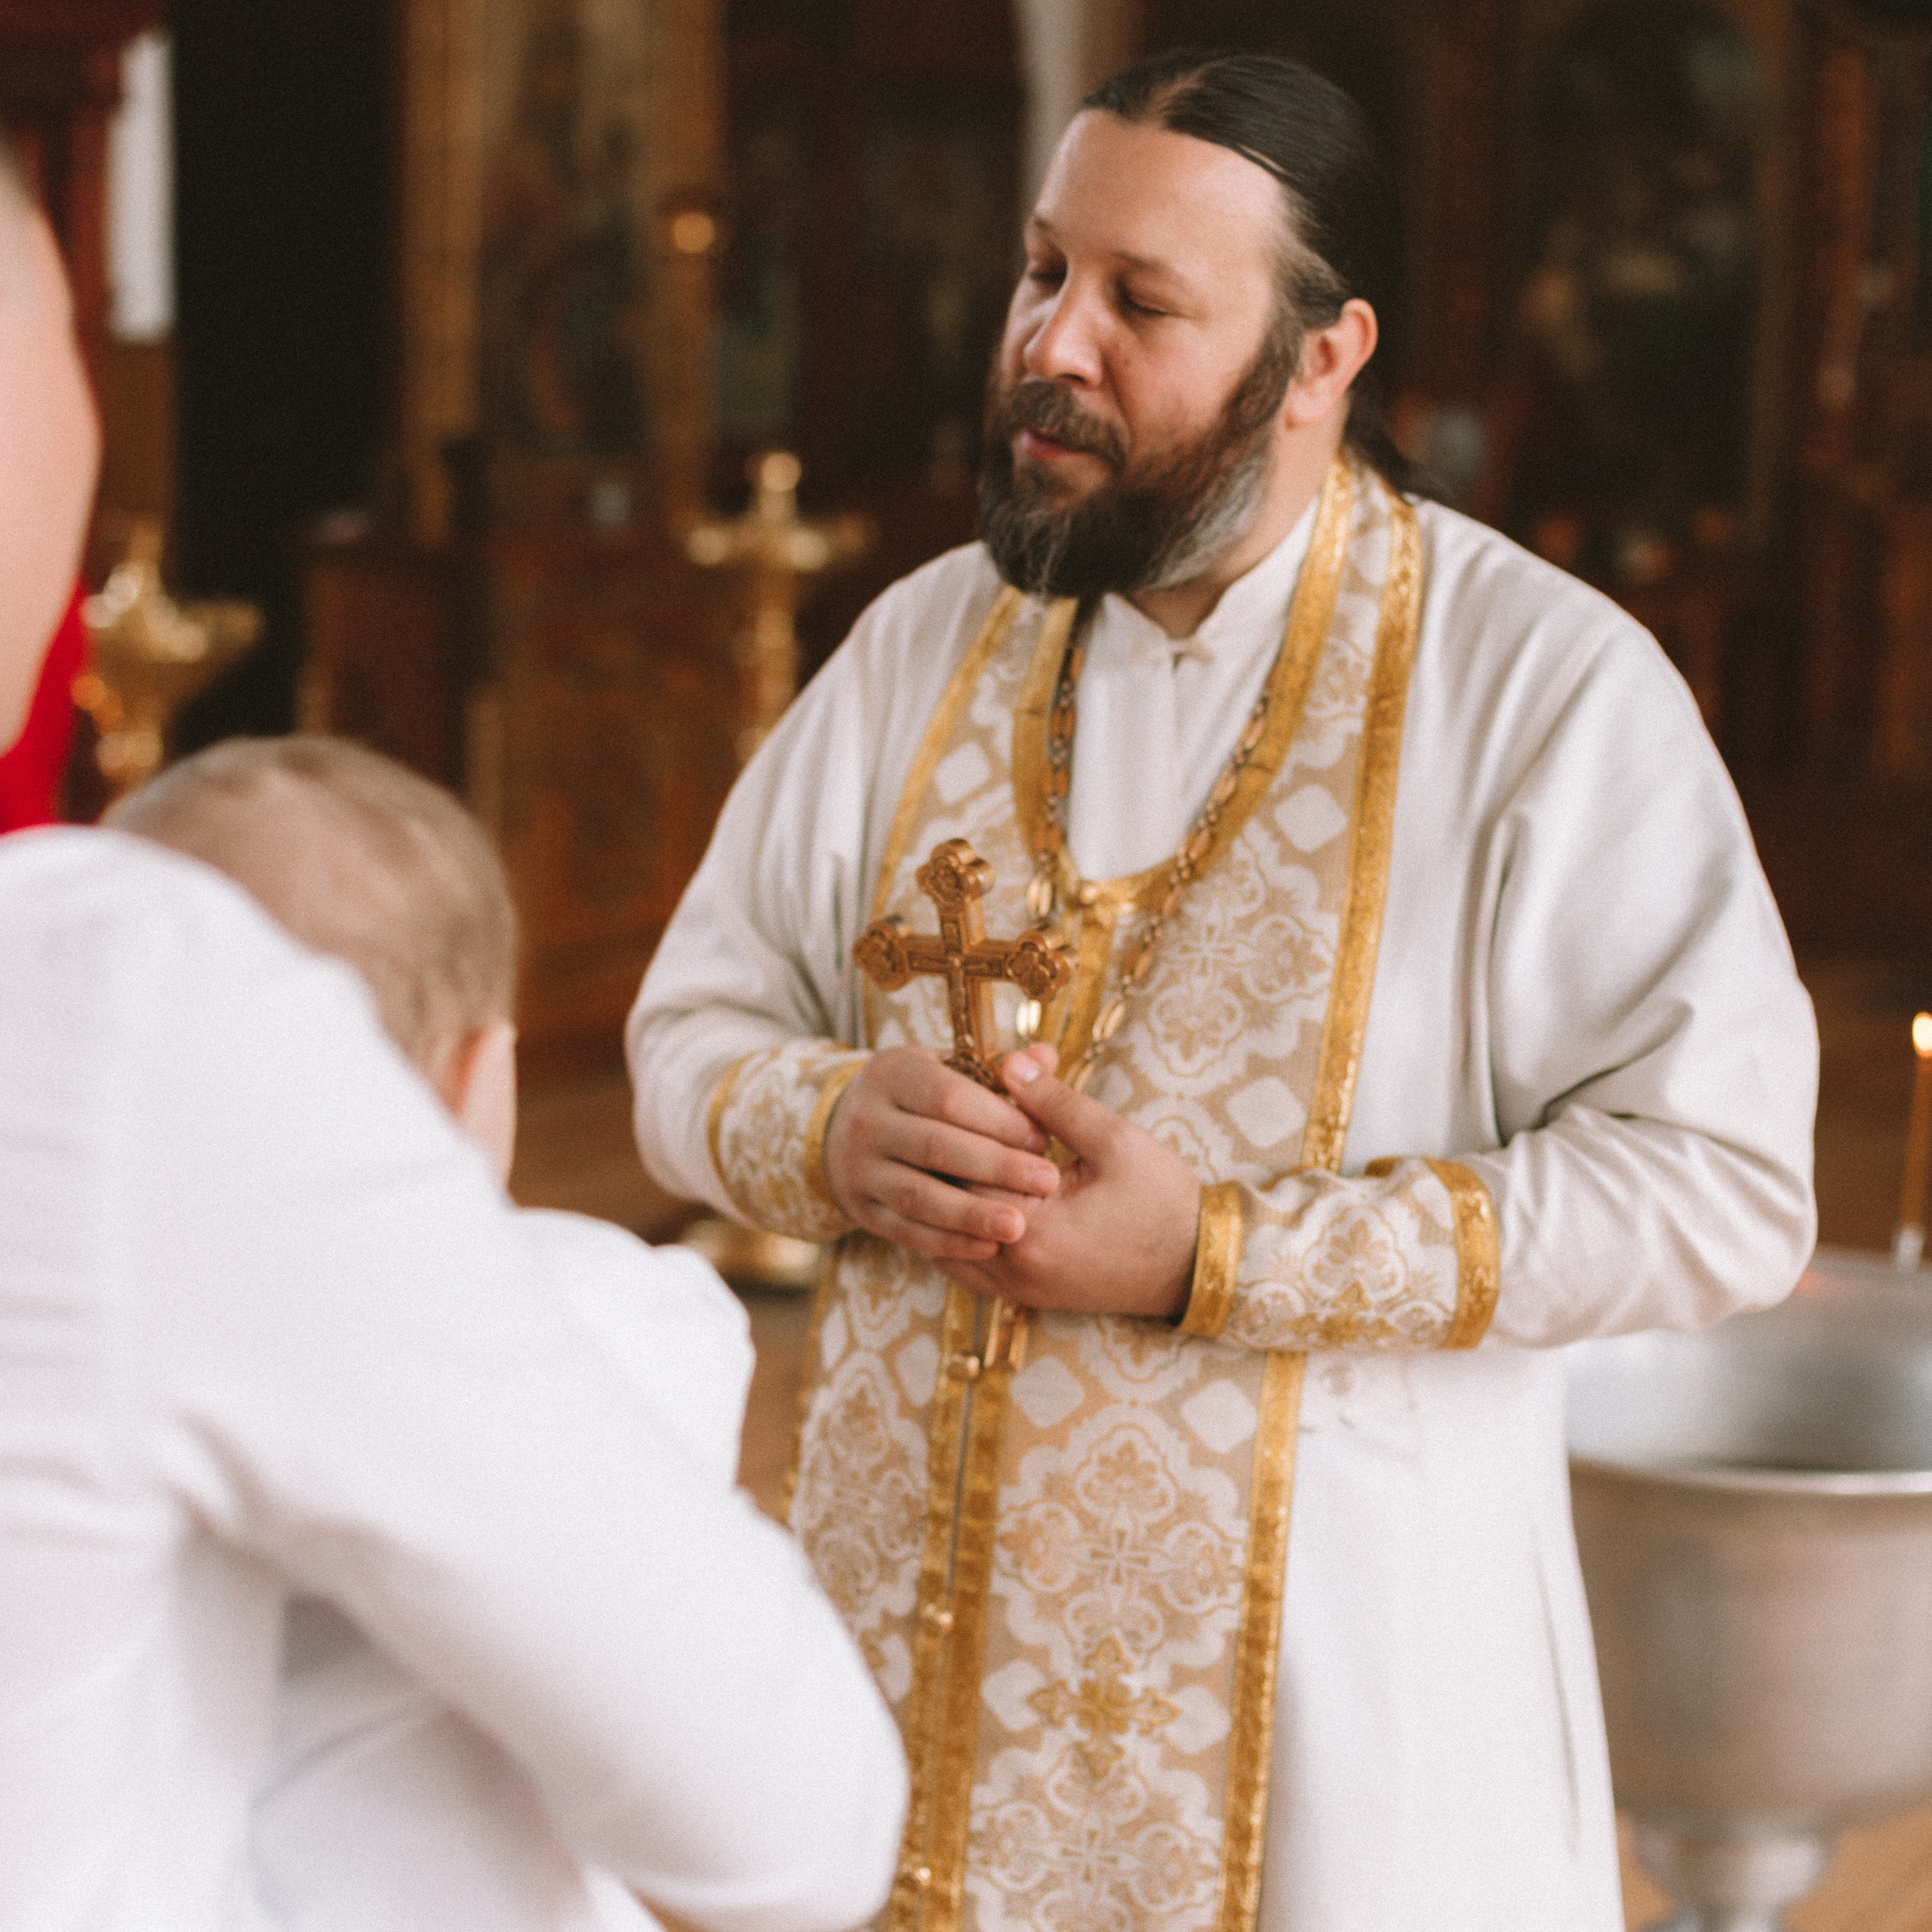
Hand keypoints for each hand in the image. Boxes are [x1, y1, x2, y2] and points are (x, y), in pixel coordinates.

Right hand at [824, 1046, 1062, 1260]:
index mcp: (892, 1074)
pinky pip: (905, 1231)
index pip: (949, 1097)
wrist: (845, 1130)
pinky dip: (947, 1242)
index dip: (1000, 1120)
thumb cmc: (918, 1097)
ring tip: (1018, 1226)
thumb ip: (998, 1070)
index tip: (1043, 1139)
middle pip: (936, 1146)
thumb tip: (1045, 1057)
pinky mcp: (861, 1209)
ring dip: (970, 1214)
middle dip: (997, 1167)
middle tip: (1047, 1183)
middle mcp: (867, 1119)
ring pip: (918, 1195)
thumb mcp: (946, 1070)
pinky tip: (987, 1247)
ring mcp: (859, 1168)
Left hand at [944, 1046, 1200, 1320]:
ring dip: (953, 1193)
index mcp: (1033, 1230)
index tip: (977, 1082)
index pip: (966, 1165)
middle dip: (958, 1150)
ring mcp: (1015, 1288)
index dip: (968, 1117)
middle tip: (966, 1110)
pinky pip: (966, 1262)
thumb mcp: (1113, 1138)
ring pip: (947, 1236)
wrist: (1200, 1264)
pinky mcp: (1024, 1295)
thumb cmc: (1163, 1200)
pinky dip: (963, 1227)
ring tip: (962, 1149)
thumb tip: (1008, 1061)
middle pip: (950, 1200)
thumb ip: (1054, 1101)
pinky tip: (973, 1192)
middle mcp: (1013, 1268)